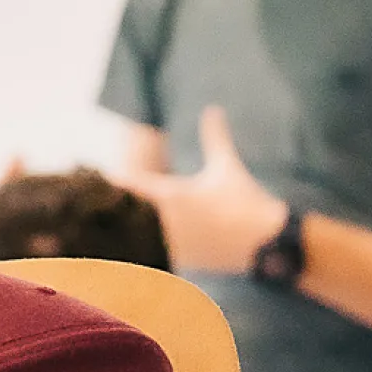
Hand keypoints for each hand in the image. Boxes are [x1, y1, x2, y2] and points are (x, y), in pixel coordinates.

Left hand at [115, 111, 287, 274]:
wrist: (268, 243)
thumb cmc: (246, 201)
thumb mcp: (227, 166)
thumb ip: (215, 137)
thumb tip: (212, 108)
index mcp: (171, 196)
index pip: (130, 184)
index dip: (113, 179)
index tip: (103, 175)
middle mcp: (166, 222)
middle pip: (129, 215)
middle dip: (122, 208)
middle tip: (108, 202)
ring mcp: (171, 246)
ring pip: (142, 238)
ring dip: (137, 231)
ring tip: (126, 227)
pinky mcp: (180, 264)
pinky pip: (158, 256)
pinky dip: (153, 249)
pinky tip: (152, 246)